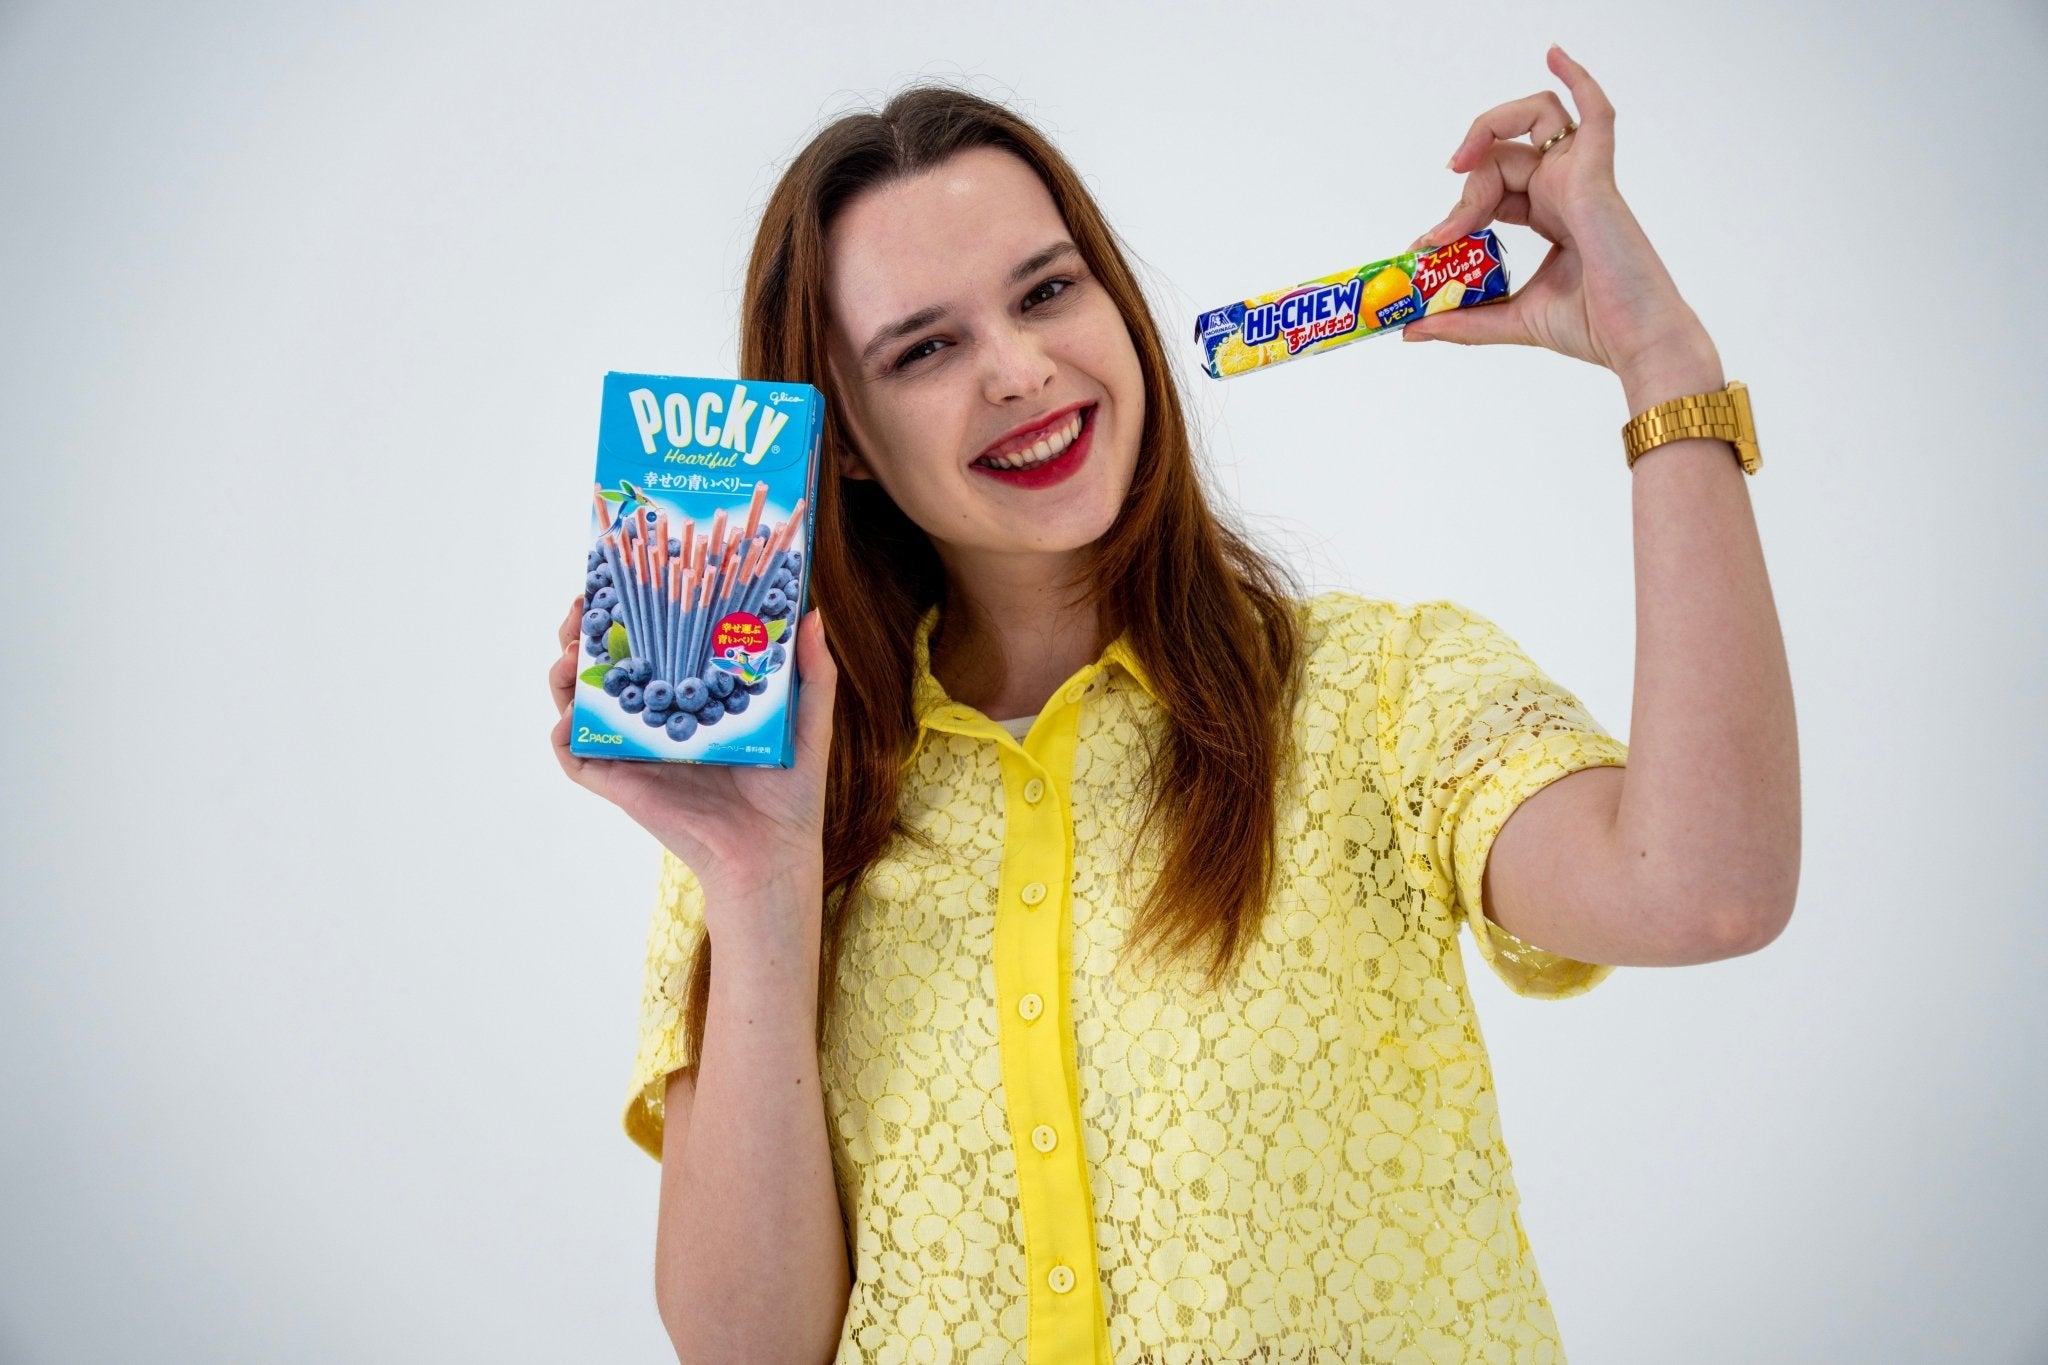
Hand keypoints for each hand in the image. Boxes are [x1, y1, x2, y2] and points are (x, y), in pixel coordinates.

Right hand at [547, 593, 836, 914]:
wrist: (771, 854)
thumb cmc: (791, 794)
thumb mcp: (807, 722)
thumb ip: (812, 671)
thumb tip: (811, 614)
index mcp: (694, 701)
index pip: (655, 647)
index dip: (632, 616)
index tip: (622, 583)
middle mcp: (658, 722)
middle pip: (608, 668)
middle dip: (584, 634)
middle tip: (580, 609)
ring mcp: (635, 752)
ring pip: (581, 705)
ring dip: (565, 674)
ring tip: (570, 652)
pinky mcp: (621, 784)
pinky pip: (577, 758)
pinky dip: (564, 735)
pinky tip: (570, 715)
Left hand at [1403, 45, 1719, 386]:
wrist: (1635, 343)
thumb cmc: (1593, 327)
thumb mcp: (1510, 320)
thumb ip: (1462, 320)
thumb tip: (1409, 330)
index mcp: (1551, 215)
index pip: (1493, 189)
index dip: (1457, 210)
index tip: (1428, 245)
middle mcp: (1566, 189)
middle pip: (1502, 158)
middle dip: (1465, 192)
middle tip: (1442, 235)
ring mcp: (1583, 178)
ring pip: (1534, 121)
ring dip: (1489, 130)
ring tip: (1460, 162)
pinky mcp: (1598, 177)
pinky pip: (1595, 112)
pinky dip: (1578, 78)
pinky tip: (1554, 53)